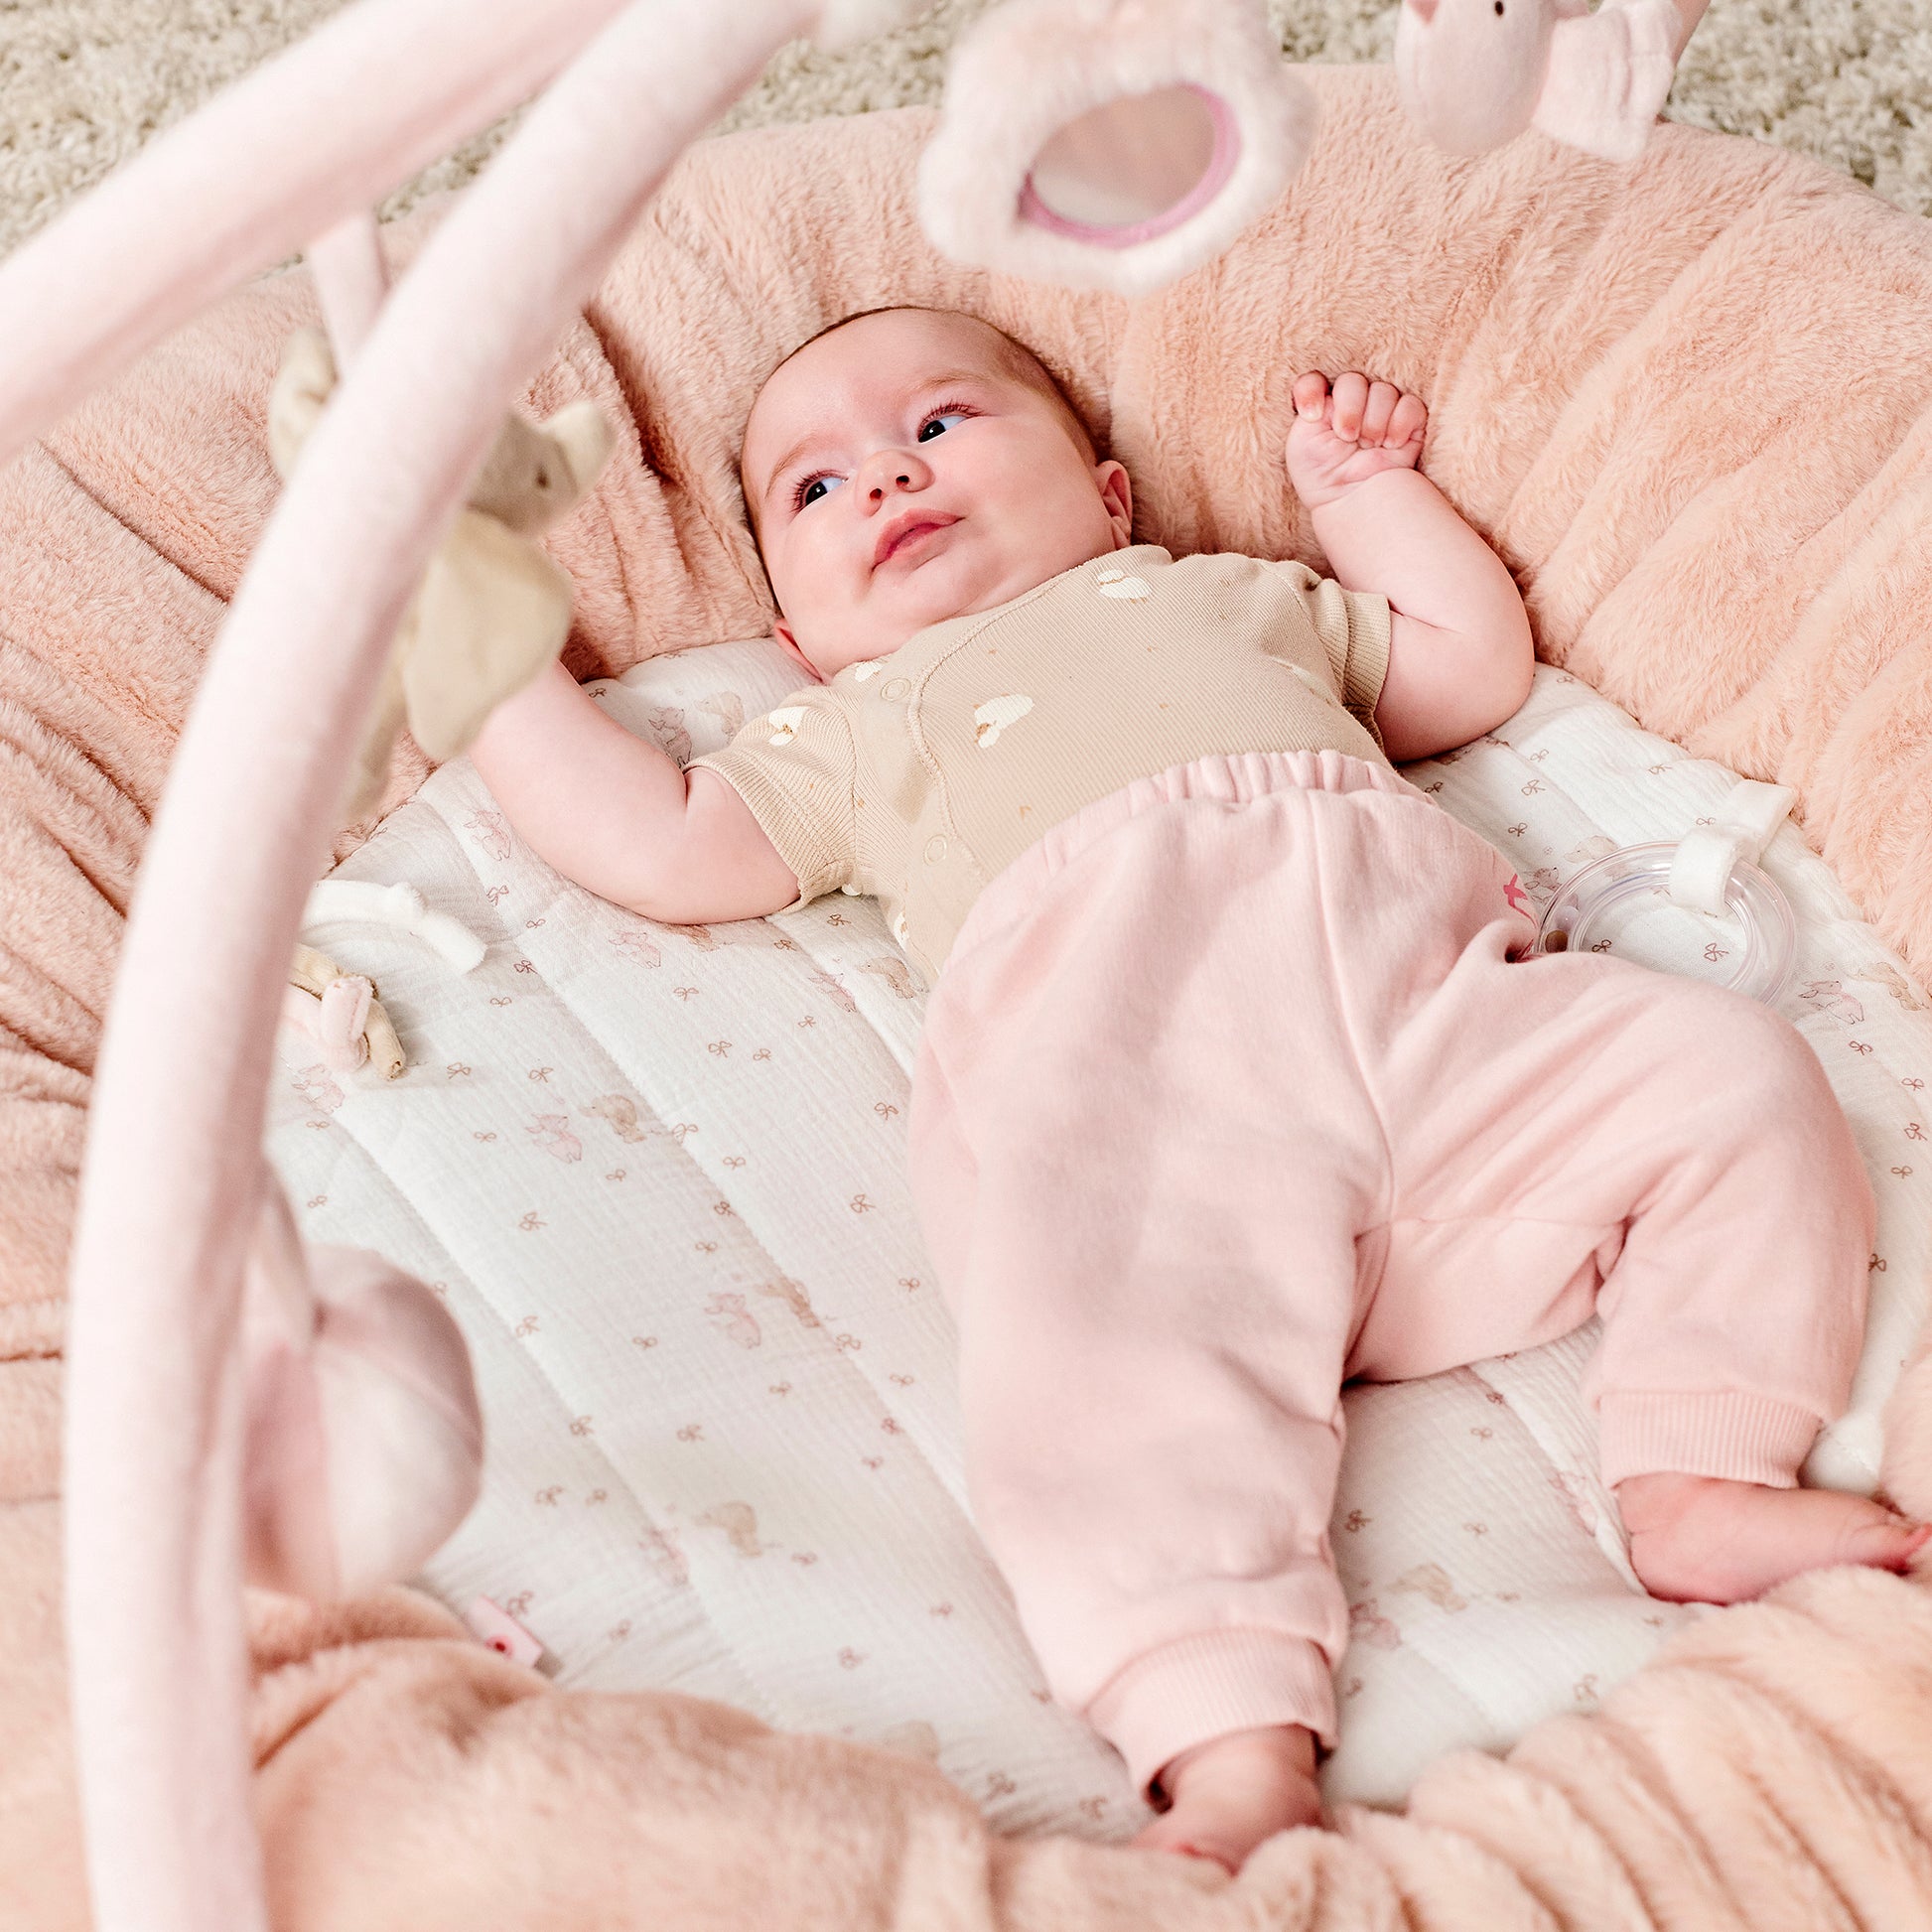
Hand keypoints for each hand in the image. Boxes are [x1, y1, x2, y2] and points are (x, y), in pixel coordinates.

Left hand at [1285, 371, 1426, 510]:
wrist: (1352, 496)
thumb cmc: (1321, 473)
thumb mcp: (1301, 438)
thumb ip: (1309, 402)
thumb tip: (1328, 391)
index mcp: (1323, 406)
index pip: (1316, 379)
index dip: (1313, 390)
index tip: (1312, 415)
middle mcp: (1353, 405)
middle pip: (1353, 381)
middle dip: (1349, 409)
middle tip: (1348, 437)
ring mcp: (1382, 412)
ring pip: (1383, 391)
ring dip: (1374, 422)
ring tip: (1369, 446)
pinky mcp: (1409, 423)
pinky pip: (1410, 405)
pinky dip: (1400, 424)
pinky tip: (1391, 444)